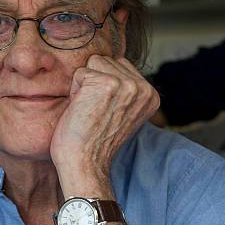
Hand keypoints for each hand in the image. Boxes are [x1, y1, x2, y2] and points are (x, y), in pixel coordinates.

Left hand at [50, 55, 159, 180]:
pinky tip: (82, 111)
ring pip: (93, 63)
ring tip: (89, 110)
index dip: (103, 86)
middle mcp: (143, 87)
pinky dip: (74, 91)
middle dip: (93, 83)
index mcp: (150, 94)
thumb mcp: (122, 114)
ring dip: (83, 86)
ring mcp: (126, 84)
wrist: (85, 163)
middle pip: (105, 61)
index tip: (104, 112)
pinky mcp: (106, 83)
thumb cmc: (94, 141)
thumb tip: (112, 64)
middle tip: (94, 112)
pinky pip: (79, 73)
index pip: (119, 66)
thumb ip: (125, 91)